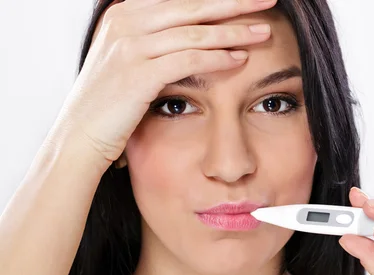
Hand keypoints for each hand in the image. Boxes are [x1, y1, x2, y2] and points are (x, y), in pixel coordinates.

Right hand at [49, 0, 275, 163]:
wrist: (80, 135)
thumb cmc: (111, 102)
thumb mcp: (128, 59)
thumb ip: (155, 39)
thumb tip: (193, 32)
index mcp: (125, 13)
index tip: (246, 0)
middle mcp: (126, 21)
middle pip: (193, 6)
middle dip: (234, 3)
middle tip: (267, 1)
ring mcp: (130, 45)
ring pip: (195, 31)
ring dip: (234, 31)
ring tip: (263, 31)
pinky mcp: (138, 73)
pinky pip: (189, 59)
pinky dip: (218, 58)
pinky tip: (241, 59)